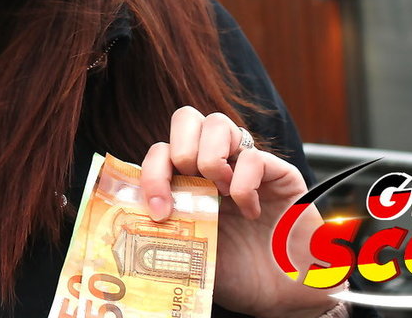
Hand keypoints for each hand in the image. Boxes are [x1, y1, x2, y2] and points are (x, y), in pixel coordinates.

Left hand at [140, 106, 338, 317]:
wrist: (281, 293)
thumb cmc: (237, 273)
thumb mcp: (189, 253)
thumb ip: (165, 230)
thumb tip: (130, 219)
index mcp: (188, 180)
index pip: (160, 150)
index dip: (152, 173)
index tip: (159, 211)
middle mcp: (215, 165)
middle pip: (186, 118)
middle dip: (181, 152)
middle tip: (192, 191)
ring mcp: (245, 164)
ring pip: (217, 123)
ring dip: (210, 159)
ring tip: (219, 194)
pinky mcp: (278, 171)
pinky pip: (253, 156)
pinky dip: (244, 186)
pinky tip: (251, 213)